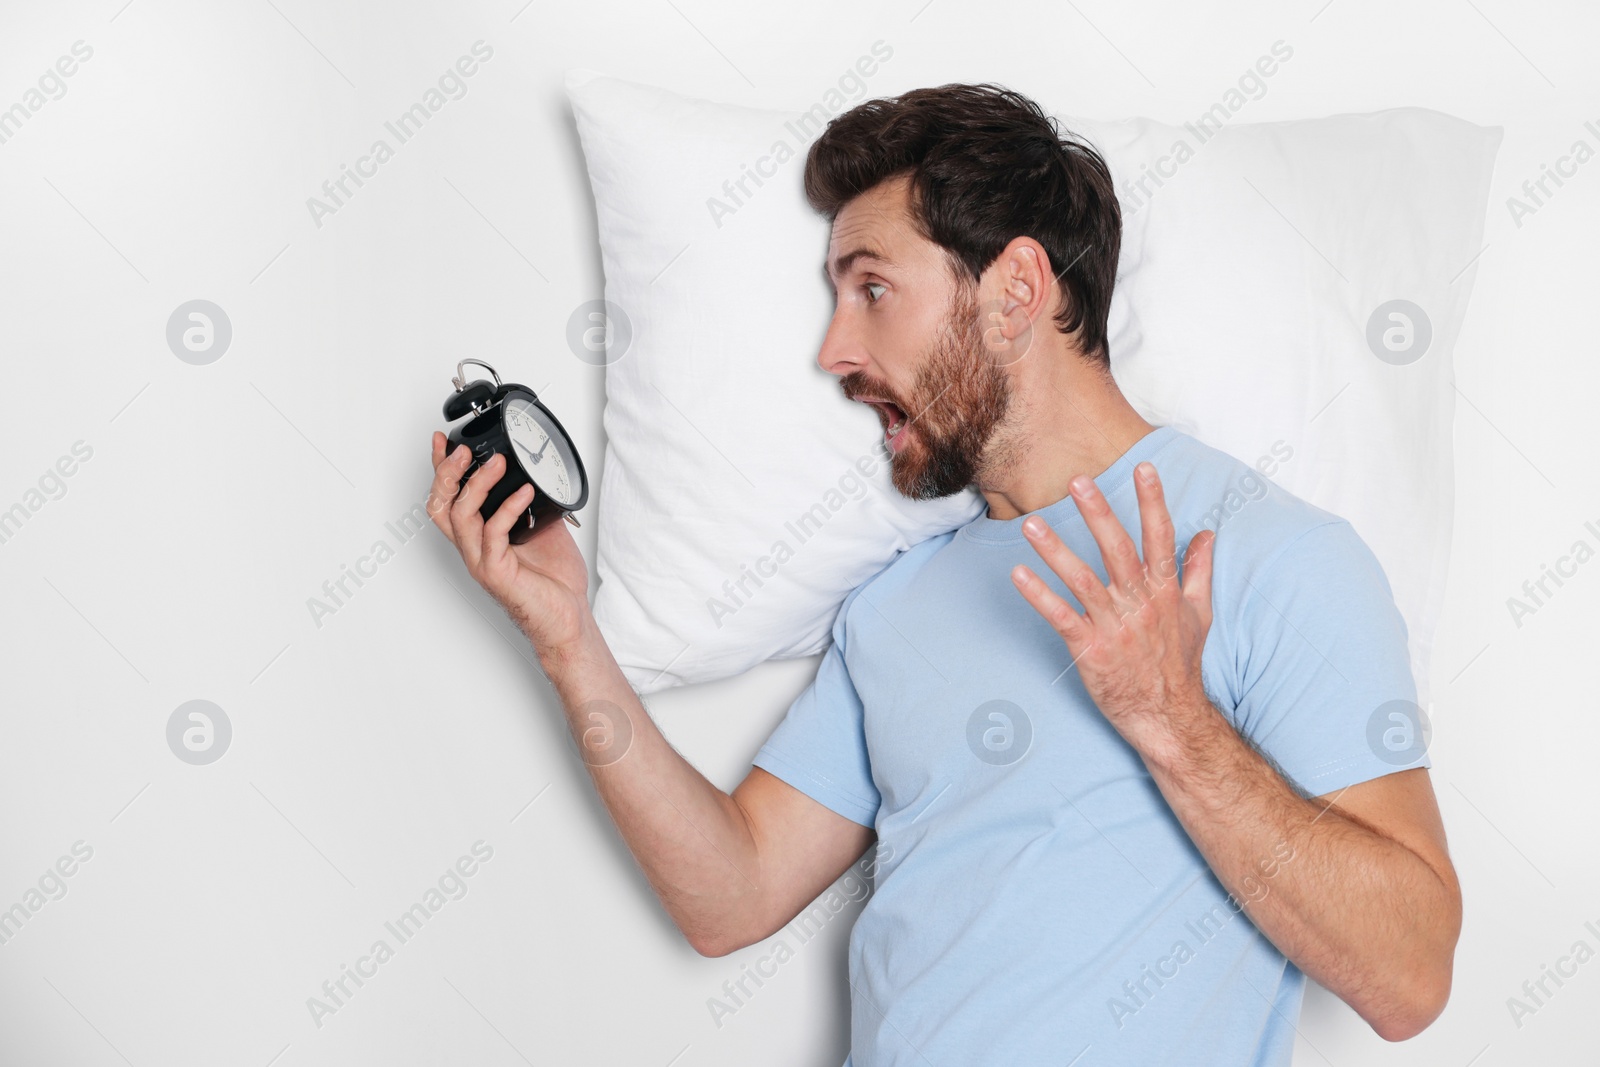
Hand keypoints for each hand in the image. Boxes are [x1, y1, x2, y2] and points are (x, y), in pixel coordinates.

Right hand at [428, 431, 590, 656]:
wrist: (567, 618)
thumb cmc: (554, 584)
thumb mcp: (544, 529)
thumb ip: (533, 505)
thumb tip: (538, 476)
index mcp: (480, 537)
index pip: (448, 499)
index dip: (440, 469)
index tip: (442, 441)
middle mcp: (474, 548)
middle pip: (441, 506)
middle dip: (446, 473)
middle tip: (462, 450)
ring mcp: (482, 560)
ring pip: (460, 516)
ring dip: (477, 484)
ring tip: (498, 463)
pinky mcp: (496, 572)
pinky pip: (494, 533)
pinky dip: (508, 508)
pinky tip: (524, 493)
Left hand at [1010, 461, 1215, 747]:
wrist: (1169, 716)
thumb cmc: (1179, 663)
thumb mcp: (1199, 613)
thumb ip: (1199, 570)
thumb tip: (1207, 534)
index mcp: (1164, 591)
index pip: (1160, 537)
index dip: (1152, 502)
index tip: (1144, 468)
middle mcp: (1139, 603)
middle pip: (1118, 550)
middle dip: (1099, 514)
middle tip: (1078, 481)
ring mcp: (1114, 626)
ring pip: (1083, 580)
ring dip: (1055, 551)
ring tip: (1031, 524)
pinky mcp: (1091, 649)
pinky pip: (1061, 617)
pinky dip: (1039, 596)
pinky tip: (1019, 574)